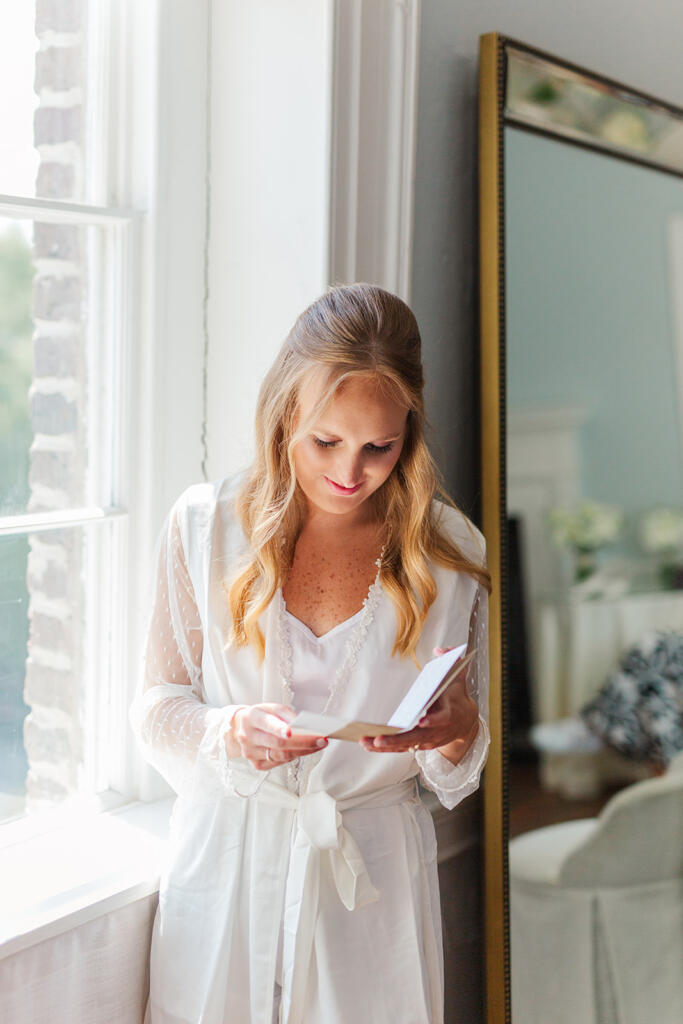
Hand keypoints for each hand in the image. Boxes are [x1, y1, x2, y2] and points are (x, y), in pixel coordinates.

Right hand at [228, 703, 327, 770]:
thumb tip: (303, 725)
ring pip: (280, 756)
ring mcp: (250, 753)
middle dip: (302, 742)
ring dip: (302, 751)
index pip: (267, 724)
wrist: (240, 729)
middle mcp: (248, 737)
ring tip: (318, 745)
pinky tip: (302, 751)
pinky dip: (292, 756)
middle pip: (278, 744)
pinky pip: (279, 763)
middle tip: (321, 740)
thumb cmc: (259, 716)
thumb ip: (286, 714)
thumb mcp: (270, 708)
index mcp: (251, 718)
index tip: (293, 731)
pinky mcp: (256, 765)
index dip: (280, 729)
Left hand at [359, 646, 478, 760]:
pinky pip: (401, 748)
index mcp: (447, 714)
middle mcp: (436, 731)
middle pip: (415, 738)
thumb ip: (451, 662)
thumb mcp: (457, 678)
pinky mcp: (419, 745)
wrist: (465, 722)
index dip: (432, 721)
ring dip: (385, 746)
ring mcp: (427, 740)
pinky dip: (386, 747)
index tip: (422, 720)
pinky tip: (369, 744)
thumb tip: (440, 650)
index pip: (441, 718)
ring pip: (405, 746)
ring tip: (365, 742)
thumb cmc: (457, 698)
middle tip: (378, 739)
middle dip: (396, 740)